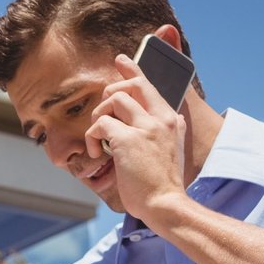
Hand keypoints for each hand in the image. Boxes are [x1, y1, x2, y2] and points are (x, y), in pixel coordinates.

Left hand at [84, 52, 189, 217]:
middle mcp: (161, 117)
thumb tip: (155, 121)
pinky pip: (100, 125)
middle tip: (101, 116)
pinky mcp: (128, 139)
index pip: (150, 85)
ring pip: (113, 99)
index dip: (132, 69)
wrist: (165, 204)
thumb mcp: (171, 149)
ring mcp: (146, 126)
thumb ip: (165, 131)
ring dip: (98, 118)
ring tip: (100, 140)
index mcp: (171, 119)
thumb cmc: (162, 184)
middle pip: (131, 85)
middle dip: (110, 94)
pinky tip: (98, 153)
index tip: (120, 59)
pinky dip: (92, 138)